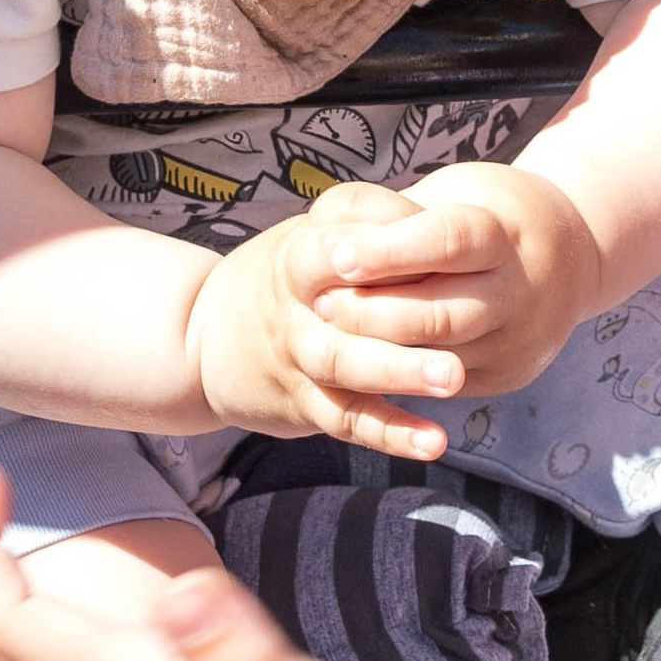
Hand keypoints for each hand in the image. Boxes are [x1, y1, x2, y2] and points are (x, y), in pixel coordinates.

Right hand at [188, 186, 465, 460]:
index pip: (336, 238)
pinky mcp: (306, 402)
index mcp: (299, 254)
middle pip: (346, 308)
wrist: (200, 336)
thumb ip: (367, 221)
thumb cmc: (283, 273)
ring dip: (400, 371)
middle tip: (460, 317)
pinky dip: (390, 434)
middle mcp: (296, 306)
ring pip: (347, 366)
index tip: (424, 238)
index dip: (377, 240)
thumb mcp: (310, 231)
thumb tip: (437, 217)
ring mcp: (299, 356)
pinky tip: (432, 443)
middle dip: (399, 315)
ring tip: (452, 376)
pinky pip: (348, 420)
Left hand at [309, 161, 605, 400]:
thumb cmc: (491, 213)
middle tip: (319, 303)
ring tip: (332, 332)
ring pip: (438, 360)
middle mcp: (520, 294)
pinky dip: (400, 374)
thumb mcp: (456, 191)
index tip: (336, 255)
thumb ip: (399, 212)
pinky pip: (444, 385)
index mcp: (505, 235)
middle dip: (373, 313)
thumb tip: (329, 231)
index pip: (446, 243)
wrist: (572, 259)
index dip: (388, 252)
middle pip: (439, 314)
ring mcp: (517, 342)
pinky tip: (361, 359)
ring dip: (379, 350)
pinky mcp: (505, 376)